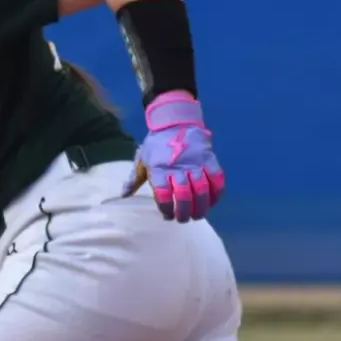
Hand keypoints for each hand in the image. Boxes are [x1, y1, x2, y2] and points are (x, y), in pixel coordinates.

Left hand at [123, 90, 224, 222]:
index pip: (163, 194)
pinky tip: (212, 202)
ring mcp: (195, 163)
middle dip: (185, 212)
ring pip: (202, 189)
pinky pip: (217, 178)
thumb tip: (123, 195)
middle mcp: (177, 168)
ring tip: (198, 215)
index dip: (166, 208)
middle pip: (184, 195)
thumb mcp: (142, 159)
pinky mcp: (209, 158)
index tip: (168, 216)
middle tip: (184, 219)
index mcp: (158, 170)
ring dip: (201, 206)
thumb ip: (134, 179)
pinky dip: (216, 192)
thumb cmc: (156, 144)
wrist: (174, 121)